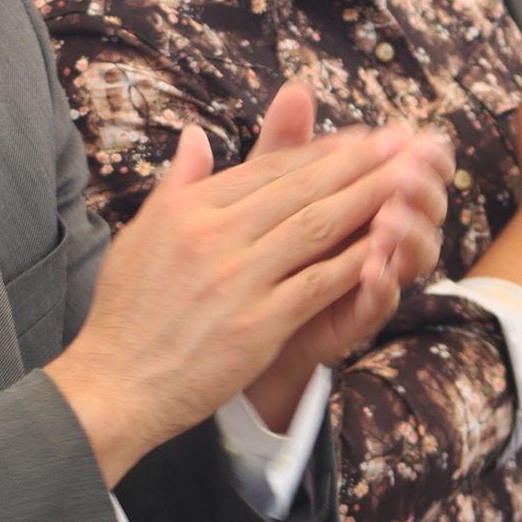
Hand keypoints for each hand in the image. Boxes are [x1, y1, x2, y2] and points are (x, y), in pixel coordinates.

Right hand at [45, 111, 438, 485]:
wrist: (114, 385)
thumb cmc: (126, 312)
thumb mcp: (141, 233)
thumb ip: (178, 183)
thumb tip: (196, 136)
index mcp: (189, 208)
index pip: (268, 170)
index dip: (319, 152)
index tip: (359, 139)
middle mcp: (214, 234)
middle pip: (301, 189)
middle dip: (358, 163)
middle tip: (401, 143)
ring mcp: (238, 279)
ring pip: (317, 227)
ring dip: (368, 200)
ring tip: (407, 180)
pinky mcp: (258, 324)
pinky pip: (319, 284)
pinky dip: (356, 262)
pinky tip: (387, 245)